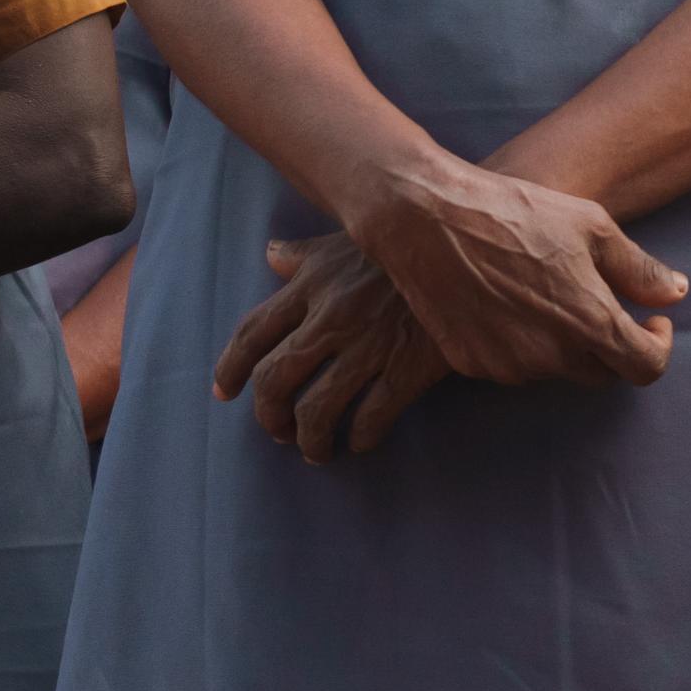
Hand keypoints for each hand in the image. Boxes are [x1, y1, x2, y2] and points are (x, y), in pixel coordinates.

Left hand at [216, 230, 462, 461]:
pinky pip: (372, 416)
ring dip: (309, 438)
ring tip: (315, 449)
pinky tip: (359, 442)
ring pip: (317, 408)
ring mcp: (368, 345)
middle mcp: (331, 318)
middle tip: (276, 431)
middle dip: (268, 415)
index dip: (231, 368)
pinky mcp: (407, 367)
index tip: (224, 394)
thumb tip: (271, 255)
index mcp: (312, 285)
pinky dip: (360, 437)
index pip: (252, 332)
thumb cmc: (403, 244)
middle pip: (276, 379)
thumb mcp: (346, 240)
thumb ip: (305, 254)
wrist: (466, 251)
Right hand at [336, 152, 684, 393]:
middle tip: (599, 303)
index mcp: (590, 321)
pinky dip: (521, 344)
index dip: (658, 346)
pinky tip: (508, 303)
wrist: (428, 220)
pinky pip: (512, 366)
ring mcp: (509, 365)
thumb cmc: (515, 212)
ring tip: (545, 292)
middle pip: (602, 373)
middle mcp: (552, 355)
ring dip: (563, 344)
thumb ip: (639, 269)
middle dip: (611, 346)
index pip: (646, 367)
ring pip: (555, 369)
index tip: (651, 321)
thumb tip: (676, 294)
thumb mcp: (592, 226)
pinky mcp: (472, 365)